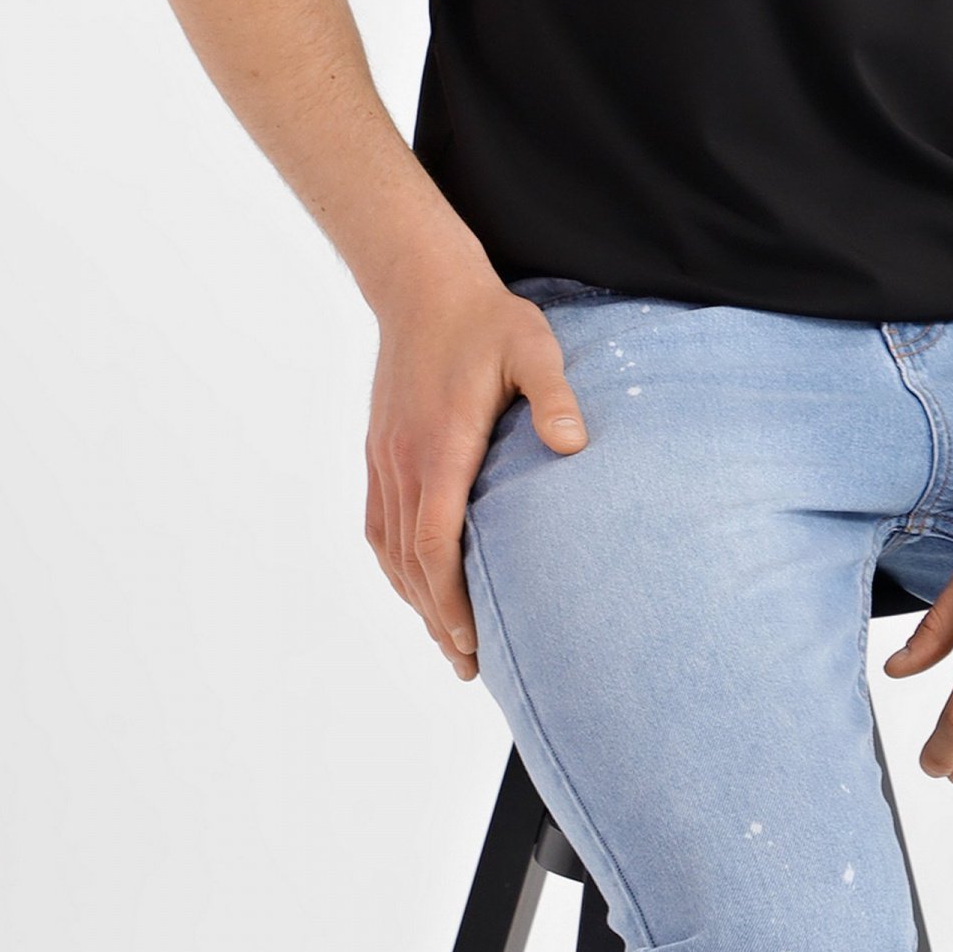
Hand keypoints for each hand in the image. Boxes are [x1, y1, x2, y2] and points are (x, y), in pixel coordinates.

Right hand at [363, 271, 587, 678]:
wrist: (421, 285)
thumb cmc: (486, 319)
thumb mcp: (533, 347)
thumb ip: (555, 395)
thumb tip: (574, 446)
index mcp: (440, 444)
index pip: (435, 541)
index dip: (448, 597)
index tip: (470, 639)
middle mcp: (403, 460)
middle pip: (409, 561)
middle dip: (435, 617)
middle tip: (468, 665)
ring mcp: (386, 458)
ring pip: (389, 548)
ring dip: (414, 599)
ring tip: (445, 642)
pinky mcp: (380, 450)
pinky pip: (379, 524)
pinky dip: (396, 565)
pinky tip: (415, 585)